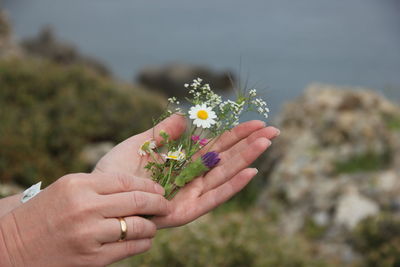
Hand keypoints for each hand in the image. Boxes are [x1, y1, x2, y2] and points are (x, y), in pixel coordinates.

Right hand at [0, 173, 169, 266]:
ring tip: (152, 225)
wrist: (13, 246)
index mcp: (79, 185)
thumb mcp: (68, 188)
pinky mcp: (91, 258)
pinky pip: (129, 248)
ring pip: (137, 226)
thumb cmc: (45, 212)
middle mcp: (85, 207)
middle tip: (166, 205)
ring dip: (151, 226)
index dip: (149, 185)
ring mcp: (88, 234)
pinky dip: (143, 243)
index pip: (126, 181)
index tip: (159, 189)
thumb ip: (100, 185)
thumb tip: (137, 187)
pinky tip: (144, 240)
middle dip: (158, 203)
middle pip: (137, 201)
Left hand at [94, 115, 279, 228]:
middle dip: (249, 144)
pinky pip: (213, 197)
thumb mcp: (140, 144)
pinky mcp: (186, 212)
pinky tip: (251, 171)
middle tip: (273, 130)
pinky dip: (232, 186)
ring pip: (224, 175)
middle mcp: (191, 179)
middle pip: (226, 159)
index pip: (216, 146)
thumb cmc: (115, 171)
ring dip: (246, 159)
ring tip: (267, 142)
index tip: (256, 122)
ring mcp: (190, 195)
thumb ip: (164, 133)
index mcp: (182, 163)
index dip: (235, 134)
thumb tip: (185, 116)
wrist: (96, 196)